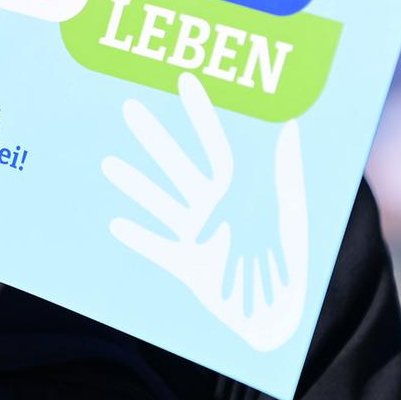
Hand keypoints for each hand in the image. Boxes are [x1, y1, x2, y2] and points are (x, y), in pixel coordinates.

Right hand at [101, 73, 308, 351]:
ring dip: (135, 184)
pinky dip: (138, 238)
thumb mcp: (291, 214)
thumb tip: (290, 125)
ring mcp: (198, 236)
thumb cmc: (290, 266)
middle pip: (177, 166)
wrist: (277, 317)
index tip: (185, 82)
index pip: (215, 143)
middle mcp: (214, 208)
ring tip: (109, 163)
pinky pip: (156, 248)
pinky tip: (114, 224)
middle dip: (155, 139)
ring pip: (160, 202)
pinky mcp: (187, 266)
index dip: (200, 113)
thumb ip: (286, 172)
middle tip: (129, 109)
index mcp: (239, 192)